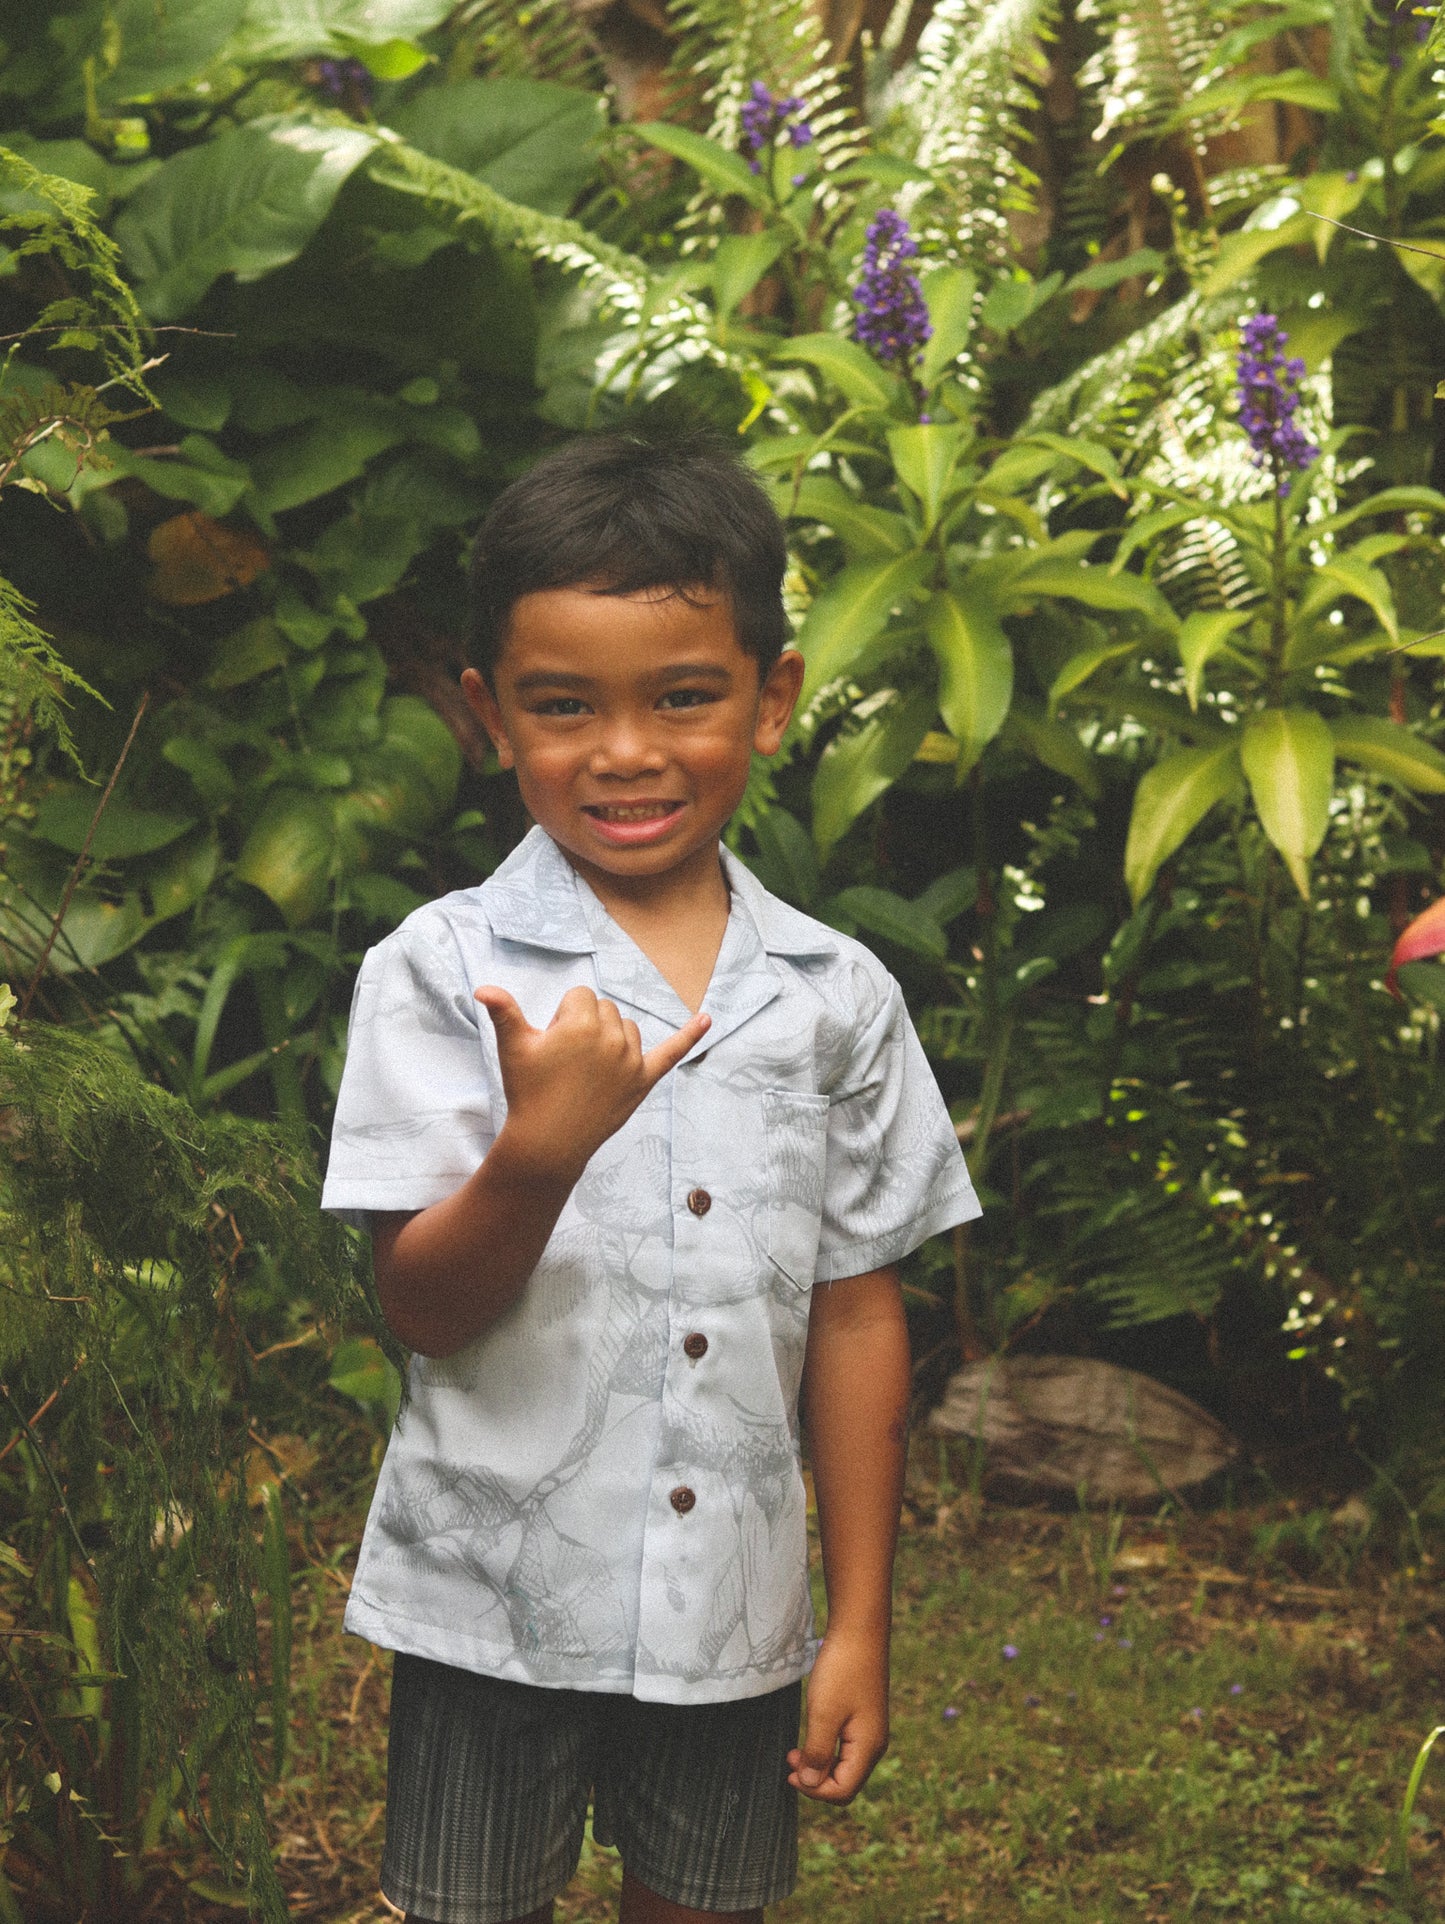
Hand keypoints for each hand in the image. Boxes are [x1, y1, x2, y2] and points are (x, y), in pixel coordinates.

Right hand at [474, 984, 708, 1183]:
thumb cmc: (528, 1091)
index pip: (580, 996)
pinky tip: (709, 1018)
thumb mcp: (514, 1048)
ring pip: (626, 1027)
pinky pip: (673, 1052)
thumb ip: (504, 1012)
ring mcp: (632, 1060)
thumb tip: (484, 989)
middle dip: (585, 1026)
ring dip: (611, 1037)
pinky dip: (692, 1034)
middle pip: (603, 1009)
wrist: (549, 1140)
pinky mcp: (644, 1080)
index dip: (562, 1018)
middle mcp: (612, 1037)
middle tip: (565, 1062)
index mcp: (582, 1022)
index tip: (552, 1044)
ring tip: (587, 1068)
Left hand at [786, 1629, 889, 1805]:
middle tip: (789, 1761)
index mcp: (868, 1747)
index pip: (843, 1791)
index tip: (789, 1772)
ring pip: (844, 1765)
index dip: (814, 1790)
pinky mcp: (863, 1716)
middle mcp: (874, 1744)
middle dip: (816, 1779)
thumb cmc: (842, 1670)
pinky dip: (826, 1749)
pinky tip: (811, 1734)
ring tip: (794, 1750)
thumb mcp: (823, 1714)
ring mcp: (870, 1730)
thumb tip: (809, 1783)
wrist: (859, 1630)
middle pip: (845, 1782)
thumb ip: (817, 1753)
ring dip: (819, 1764)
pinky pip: (845, 1747)